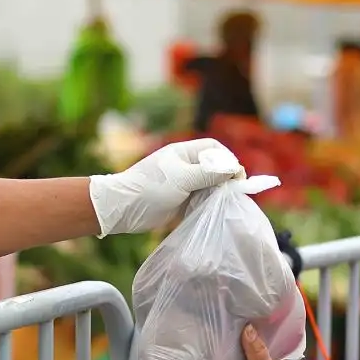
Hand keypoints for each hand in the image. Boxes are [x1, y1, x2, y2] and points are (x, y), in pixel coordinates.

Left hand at [87, 138, 244, 236]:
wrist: (123, 208)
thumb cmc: (150, 187)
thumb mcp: (182, 178)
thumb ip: (208, 173)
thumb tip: (234, 169)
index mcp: (183, 152)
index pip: (214, 148)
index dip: (227, 159)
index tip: (236, 176)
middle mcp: (185, 166)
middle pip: (214, 167)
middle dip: (225, 177)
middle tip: (235, 192)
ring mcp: (182, 183)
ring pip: (209, 184)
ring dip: (218, 192)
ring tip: (226, 203)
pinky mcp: (180, 200)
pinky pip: (200, 199)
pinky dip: (208, 204)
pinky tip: (214, 210)